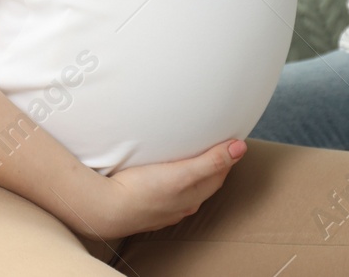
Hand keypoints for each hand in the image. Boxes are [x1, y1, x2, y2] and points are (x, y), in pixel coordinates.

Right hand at [79, 138, 246, 239]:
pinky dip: (170, 179)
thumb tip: (241, 148)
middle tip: (210, 141)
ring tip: (187, 154)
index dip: (225, 157)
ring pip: (184, 187)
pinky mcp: (146, 204)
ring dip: (189, 172)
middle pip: (203, 182)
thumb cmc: (144, 191)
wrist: (107, 209)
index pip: (218, 175)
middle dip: (210, 163)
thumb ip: (211, 161)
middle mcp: (182, 205)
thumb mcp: (183, 174)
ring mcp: (163, 207)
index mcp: (193, 197)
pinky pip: (165, 190)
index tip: (227, 139)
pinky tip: (160, 173)